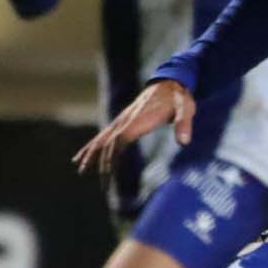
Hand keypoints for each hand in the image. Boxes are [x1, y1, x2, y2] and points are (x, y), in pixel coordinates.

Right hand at [74, 78, 189, 174]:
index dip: (112, 155)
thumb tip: (184, 142)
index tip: (108, 173)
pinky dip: (92, 145)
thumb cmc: (178, 98)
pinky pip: (104, 135)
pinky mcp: (122, 121)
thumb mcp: (186, 109)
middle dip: (101, 162)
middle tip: (102, 185)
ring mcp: (122, 120)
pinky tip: (83, 155)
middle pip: (107, 142)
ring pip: (101, 138)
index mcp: (139, 120)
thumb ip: (184, 125)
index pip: (120, 139)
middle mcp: (126, 120)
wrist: (169, 83)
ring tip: (81, 169)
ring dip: (91, 154)